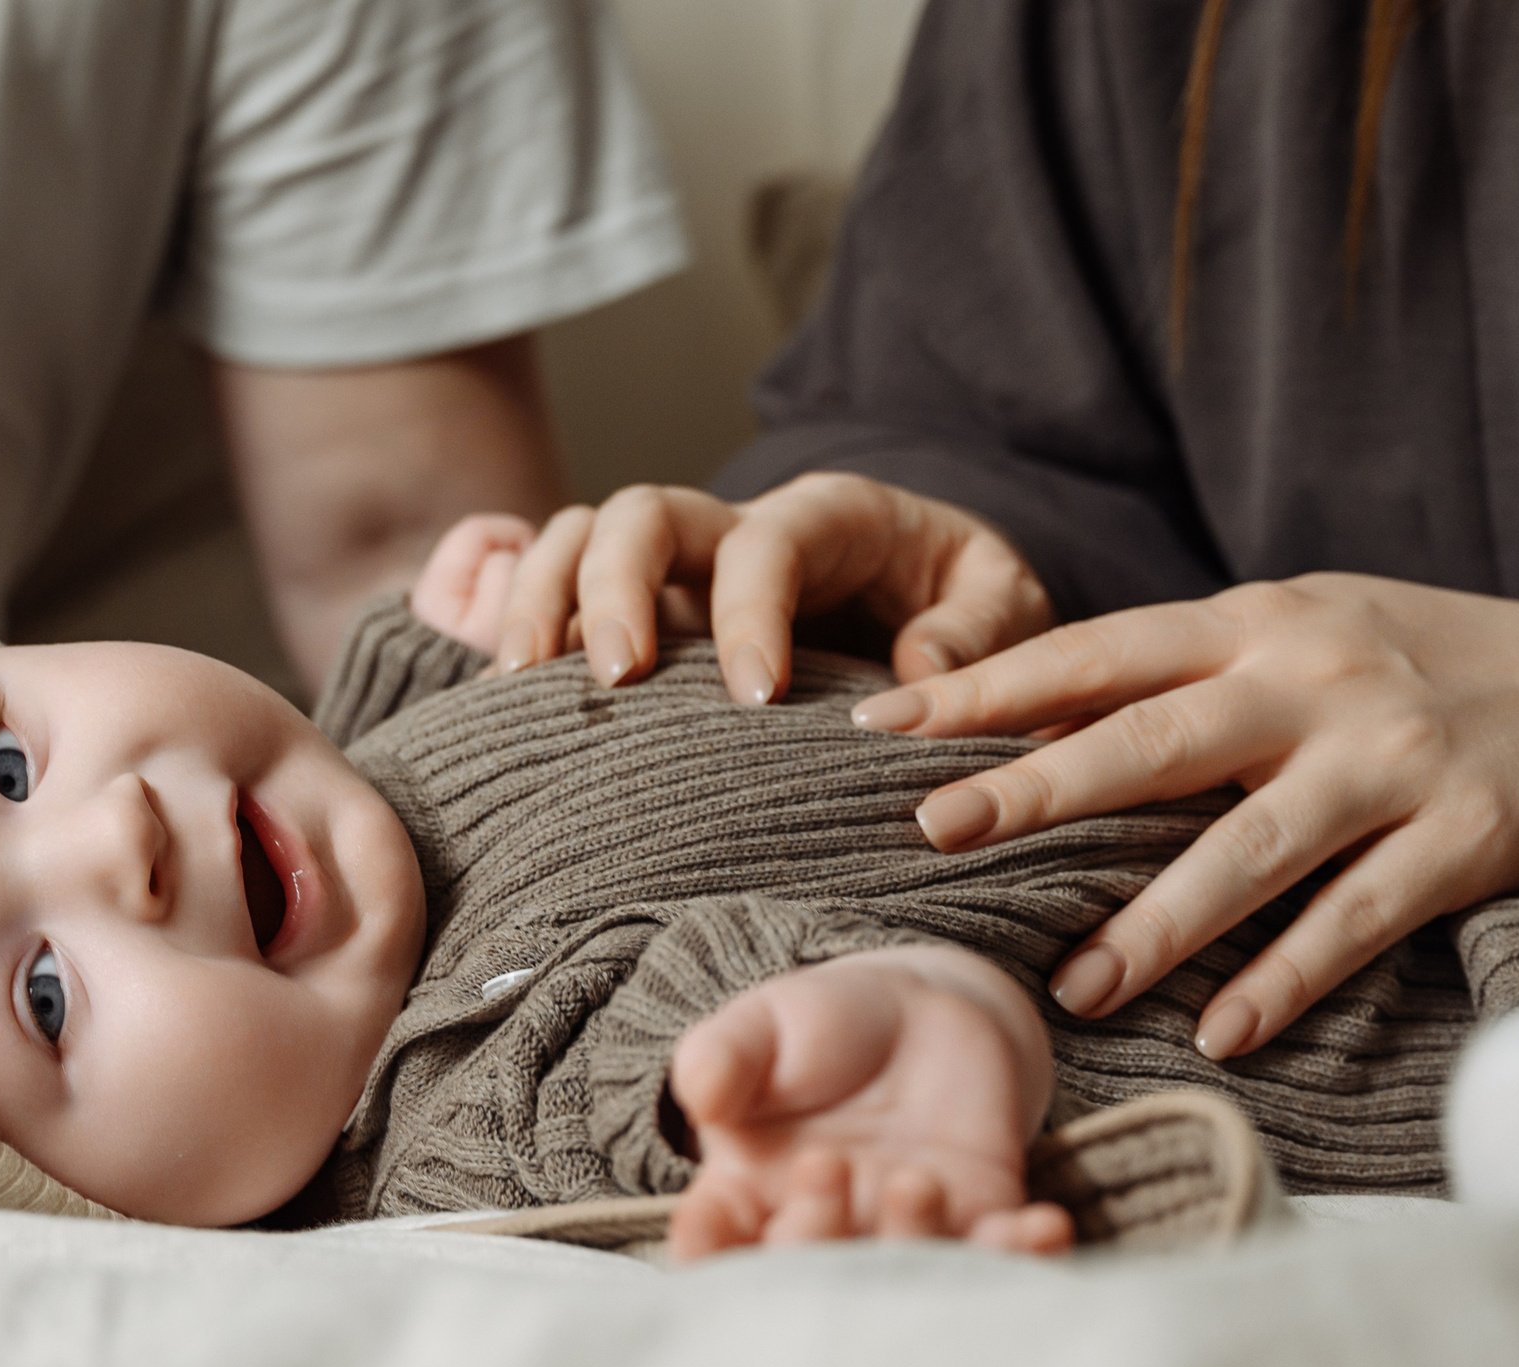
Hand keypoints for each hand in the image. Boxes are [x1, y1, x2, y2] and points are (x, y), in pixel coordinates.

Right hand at [450, 472, 1053, 699]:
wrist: (943, 602)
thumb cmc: (971, 602)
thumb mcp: (1008, 602)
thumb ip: (975, 631)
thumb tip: (914, 679)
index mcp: (828, 516)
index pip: (765, 543)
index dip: (748, 613)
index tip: (754, 698)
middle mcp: (736, 531)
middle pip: (640, 513)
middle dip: (614, 587)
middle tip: (614, 681)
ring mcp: (679, 574)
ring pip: (578, 541)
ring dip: (541, 601)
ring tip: (527, 685)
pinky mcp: (647, 619)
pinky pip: (560, 599)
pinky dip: (521, 632)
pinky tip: (510, 701)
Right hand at [665, 947, 1071, 1261]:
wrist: (924, 1011)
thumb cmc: (822, 1025)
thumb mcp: (764, 1026)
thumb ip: (726, 1055)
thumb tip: (701, 1087)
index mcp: (745, 1198)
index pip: (713, 1250)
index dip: (708, 1254)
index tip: (708, 1223)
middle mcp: (821, 1235)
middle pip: (806, 1278)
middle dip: (814, 1237)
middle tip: (829, 1165)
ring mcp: (900, 1237)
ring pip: (901, 1280)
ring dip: (910, 1243)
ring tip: (916, 1178)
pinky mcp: (977, 1224)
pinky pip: (999, 1262)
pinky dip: (1020, 1256)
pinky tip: (1039, 1228)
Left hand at [848, 573, 1518, 1056]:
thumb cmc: (1409, 666)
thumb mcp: (1294, 637)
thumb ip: (1179, 680)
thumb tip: (1022, 732)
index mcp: (1255, 622)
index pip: (1096, 652)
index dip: (987, 689)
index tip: (882, 727)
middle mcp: (1313, 679)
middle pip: (1151, 739)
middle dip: (1036, 786)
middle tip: (936, 833)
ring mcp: (1390, 757)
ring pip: (1251, 845)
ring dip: (1156, 923)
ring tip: (1075, 986)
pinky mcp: (1462, 837)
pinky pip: (1358, 919)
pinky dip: (1288, 979)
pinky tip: (1225, 1032)